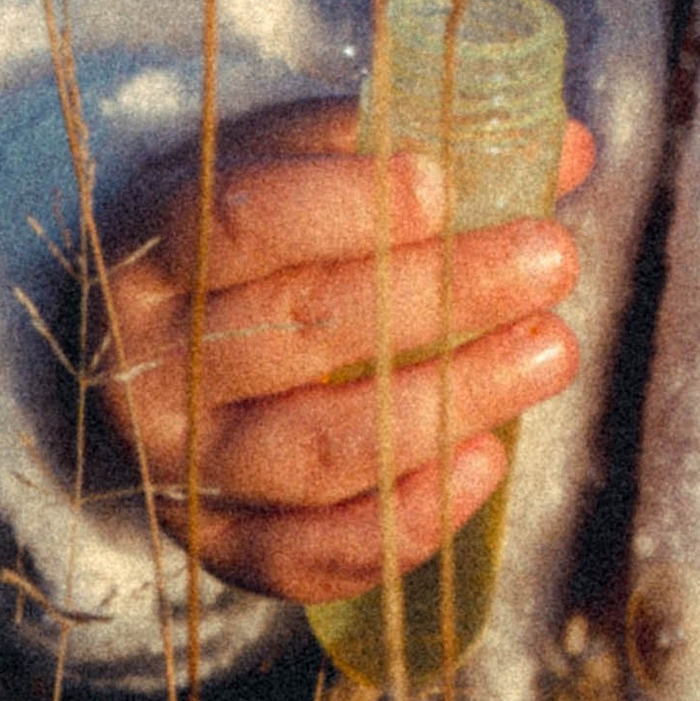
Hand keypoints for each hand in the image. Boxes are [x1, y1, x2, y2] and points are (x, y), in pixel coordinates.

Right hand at [89, 97, 594, 601]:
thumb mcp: (284, 164)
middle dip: (444, 293)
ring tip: (551, 351)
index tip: (442, 185)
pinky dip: (407, 520)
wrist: (136, 351)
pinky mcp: (217, 547)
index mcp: (153, 250)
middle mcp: (152, 365)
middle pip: (304, 332)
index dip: (343, 204)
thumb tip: (563, 147)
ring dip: (450, 403)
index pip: (240, 224)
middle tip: (551, 260)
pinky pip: (313, 556)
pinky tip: (486, 461)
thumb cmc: (235, 240)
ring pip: (321, 451)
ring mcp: (182, 467)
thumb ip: (400, 144)